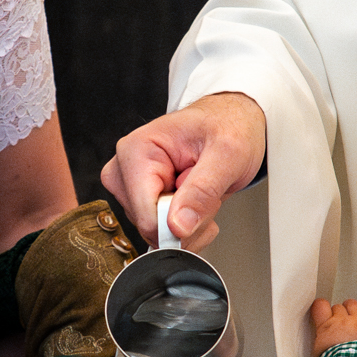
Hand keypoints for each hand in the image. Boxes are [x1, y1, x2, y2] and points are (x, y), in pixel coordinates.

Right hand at [101, 93, 265, 250]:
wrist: (230, 123)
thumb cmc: (227, 126)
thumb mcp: (228, 154)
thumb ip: (203, 190)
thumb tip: (177, 227)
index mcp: (136, 151)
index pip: (146, 215)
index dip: (181, 223)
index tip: (205, 203)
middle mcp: (125, 170)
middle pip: (152, 227)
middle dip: (189, 221)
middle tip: (209, 190)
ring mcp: (131, 188)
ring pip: (159, 233)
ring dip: (192, 223)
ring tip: (204, 190)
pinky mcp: (140, 202)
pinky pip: (162, 233)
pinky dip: (189, 227)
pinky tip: (198, 203)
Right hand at [311, 297, 356, 354]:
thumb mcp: (319, 352)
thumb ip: (321, 337)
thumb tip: (322, 334)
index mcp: (326, 328)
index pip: (320, 305)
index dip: (322, 307)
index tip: (324, 311)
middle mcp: (341, 321)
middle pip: (338, 306)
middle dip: (339, 314)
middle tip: (341, 325)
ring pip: (352, 304)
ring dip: (351, 310)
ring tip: (353, 320)